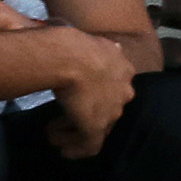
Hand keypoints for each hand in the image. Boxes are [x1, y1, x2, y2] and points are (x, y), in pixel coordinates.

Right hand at [41, 27, 140, 157]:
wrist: (70, 56)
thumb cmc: (72, 43)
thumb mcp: (87, 39)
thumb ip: (88, 43)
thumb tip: (70, 30)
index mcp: (123, 67)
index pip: (116, 86)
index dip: (98, 93)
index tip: (79, 96)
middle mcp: (124, 90)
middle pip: (111, 108)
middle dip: (90, 114)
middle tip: (68, 116)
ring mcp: (112, 111)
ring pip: (99, 127)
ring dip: (76, 131)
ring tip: (56, 131)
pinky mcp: (97, 127)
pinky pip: (90, 146)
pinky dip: (76, 149)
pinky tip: (64, 150)